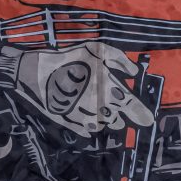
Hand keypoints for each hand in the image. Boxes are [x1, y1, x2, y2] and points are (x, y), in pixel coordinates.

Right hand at [11, 43, 154, 138]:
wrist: (32, 71)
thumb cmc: (66, 57)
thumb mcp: (95, 49)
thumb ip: (118, 60)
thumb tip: (134, 73)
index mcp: (105, 87)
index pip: (130, 105)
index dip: (141, 114)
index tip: (149, 120)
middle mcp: (96, 106)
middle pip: (118, 119)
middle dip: (121, 115)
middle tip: (115, 105)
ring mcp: (82, 118)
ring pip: (103, 126)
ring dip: (106, 119)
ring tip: (97, 105)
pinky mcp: (69, 124)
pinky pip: (87, 130)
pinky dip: (90, 125)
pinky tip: (85, 113)